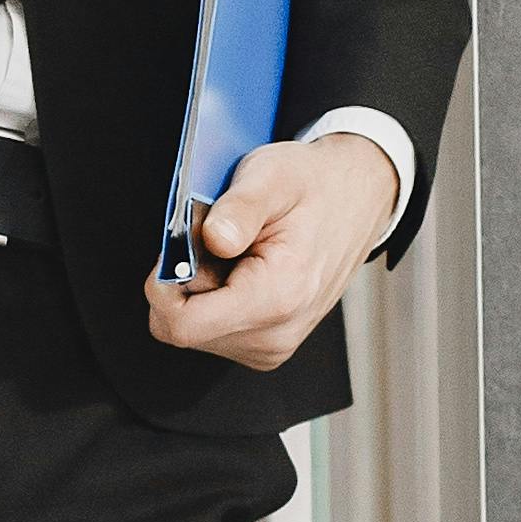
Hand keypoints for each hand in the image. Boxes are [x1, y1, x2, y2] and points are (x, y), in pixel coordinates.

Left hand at [143, 134, 399, 372]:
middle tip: (215, 240)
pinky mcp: (267, 345)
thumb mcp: (272, 176)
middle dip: (186, 282)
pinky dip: (214, 298)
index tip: (178, 247)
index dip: (163, 284)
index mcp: (277, 299)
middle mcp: (275, 335)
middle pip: (184, 328)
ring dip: (201, 288)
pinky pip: (213, 330)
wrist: (357, 199)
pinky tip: (241, 268)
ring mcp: (272, 346)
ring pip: (195, 330)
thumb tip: (212, 239)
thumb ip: (239, 208)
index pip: (181, 325)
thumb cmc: (314, 186)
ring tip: (236, 252)